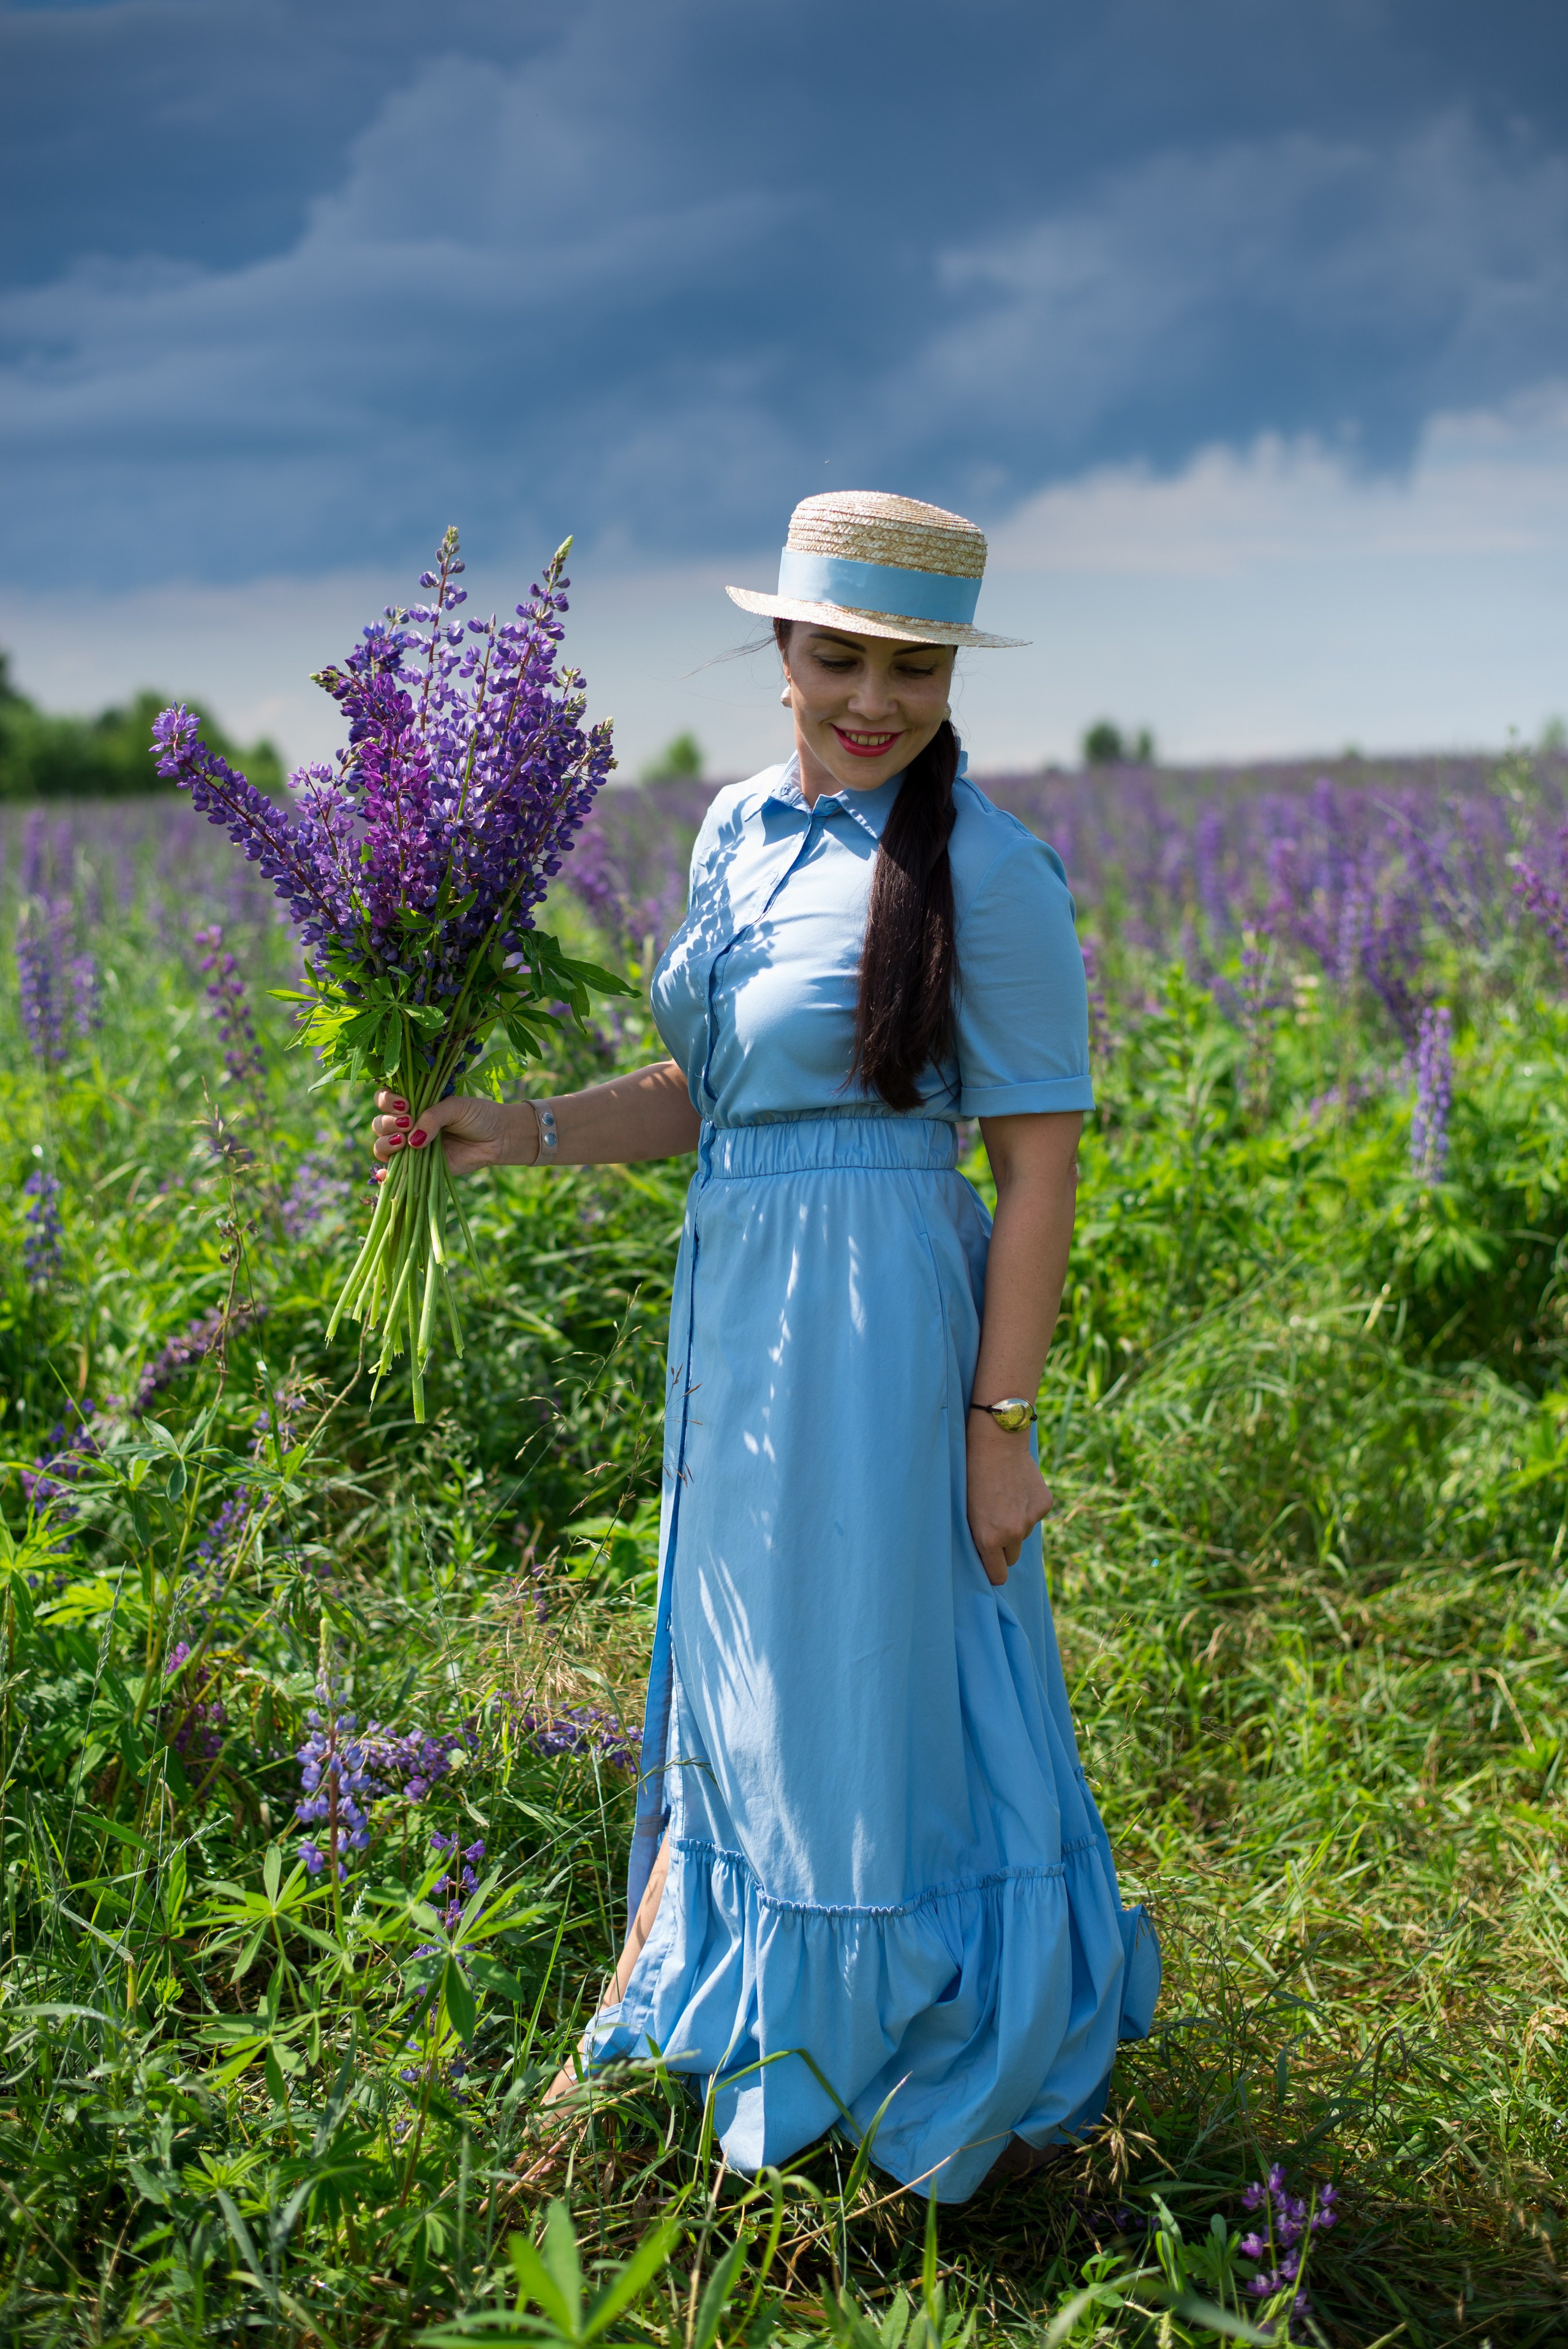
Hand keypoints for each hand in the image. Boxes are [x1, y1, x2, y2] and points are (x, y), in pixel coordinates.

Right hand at [369, 1089, 525, 1177]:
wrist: (499, 1137)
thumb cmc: (478, 1115)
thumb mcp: (455, 1107)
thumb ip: (433, 1117)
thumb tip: (413, 1140)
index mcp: (414, 1103)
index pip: (384, 1100)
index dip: (387, 1101)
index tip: (405, 1105)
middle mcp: (408, 1124)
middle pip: (380, 1124)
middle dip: (389, 1123)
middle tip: (409, 1122)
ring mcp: (412, 1146)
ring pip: (382, 1146)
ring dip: (386, 1143)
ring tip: (406, 1142)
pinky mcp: (420, 1167)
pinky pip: (397, 1171)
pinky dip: (386, 1174)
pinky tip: (384, 1174)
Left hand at [965, 1411, 1052, 1587]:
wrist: (996, 1442)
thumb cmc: (971, 1475)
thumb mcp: (966, 1511)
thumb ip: (979, 1537)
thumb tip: (989, 1558)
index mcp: (989, 1538)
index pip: (998, 1575)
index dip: (993, 1571)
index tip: (988, 1565)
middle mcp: (1013, 1533)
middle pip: (1012, 1558)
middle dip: (1003, 1548)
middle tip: (993, 1526)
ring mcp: (1031, 1519)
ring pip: (1023, 1534)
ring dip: (1015, 1523)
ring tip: (1002, 1498)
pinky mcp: (1044, 1505)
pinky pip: (1034, 1515)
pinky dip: (1027, 1507)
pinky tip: (1016, 1488)